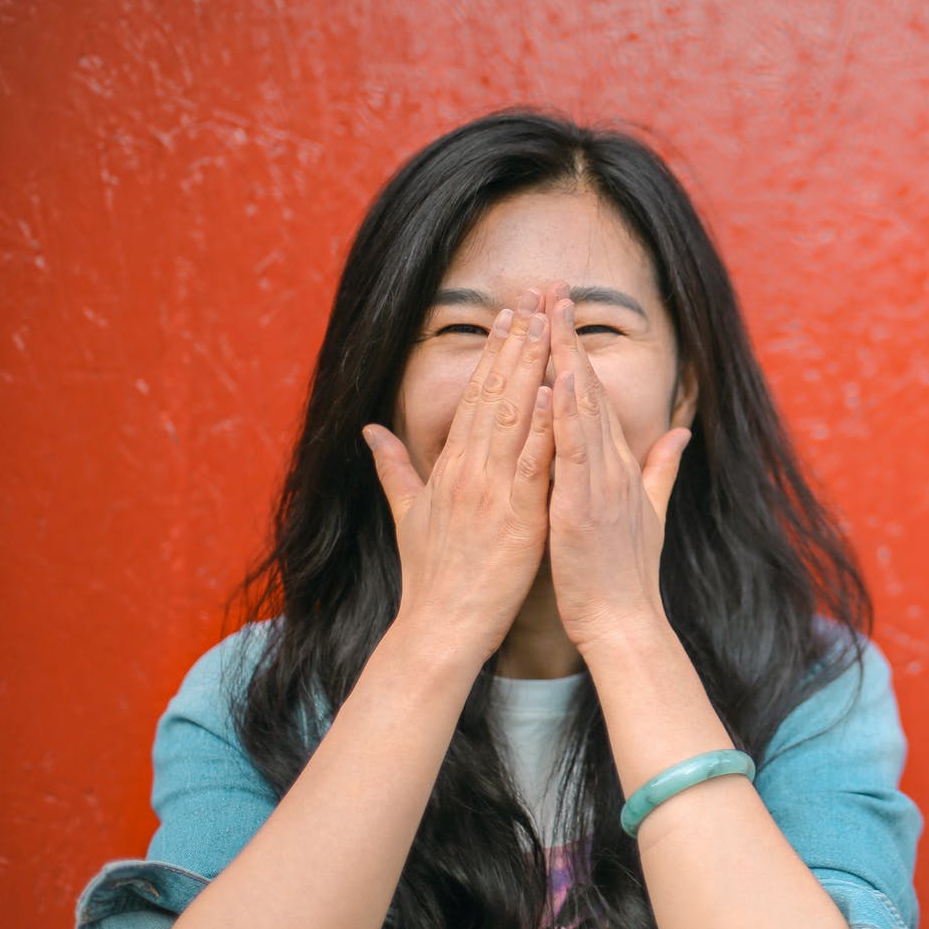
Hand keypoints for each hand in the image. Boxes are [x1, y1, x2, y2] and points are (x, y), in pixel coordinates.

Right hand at [362, 292, 555, 664]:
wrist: (440, 626)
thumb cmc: (431, 576)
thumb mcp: (407, 514)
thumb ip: (394, 468)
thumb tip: (370, 431)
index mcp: (449, 468)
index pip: (475, 398)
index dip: (493, 356)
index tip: (509, 318)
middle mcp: (469, 471)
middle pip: (495, 395)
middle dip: (515, 346)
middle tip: (533, 302)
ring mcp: (492, 492)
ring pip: (514, 418)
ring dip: (532, 370)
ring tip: (547, 327)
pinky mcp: (517, 517)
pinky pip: (533, 464)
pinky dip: (544, 427)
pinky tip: (557, 392)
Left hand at [546, 295, 692, 649]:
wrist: (626, 622)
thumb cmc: (626, 575)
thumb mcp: (650, 513)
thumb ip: (664, 468)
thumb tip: (681, 432)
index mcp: (620, 466)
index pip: (596, 397)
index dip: (578, 352)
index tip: (562, 312)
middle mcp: (613, 466)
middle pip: (589, 389)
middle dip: (569, 338)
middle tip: (554, 289)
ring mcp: (601, 484)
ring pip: (582, 409)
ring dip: (566, 360)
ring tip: (551, 317)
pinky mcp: (582, 506)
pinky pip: (573, 452)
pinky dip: (565, 414)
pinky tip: (555, 380)